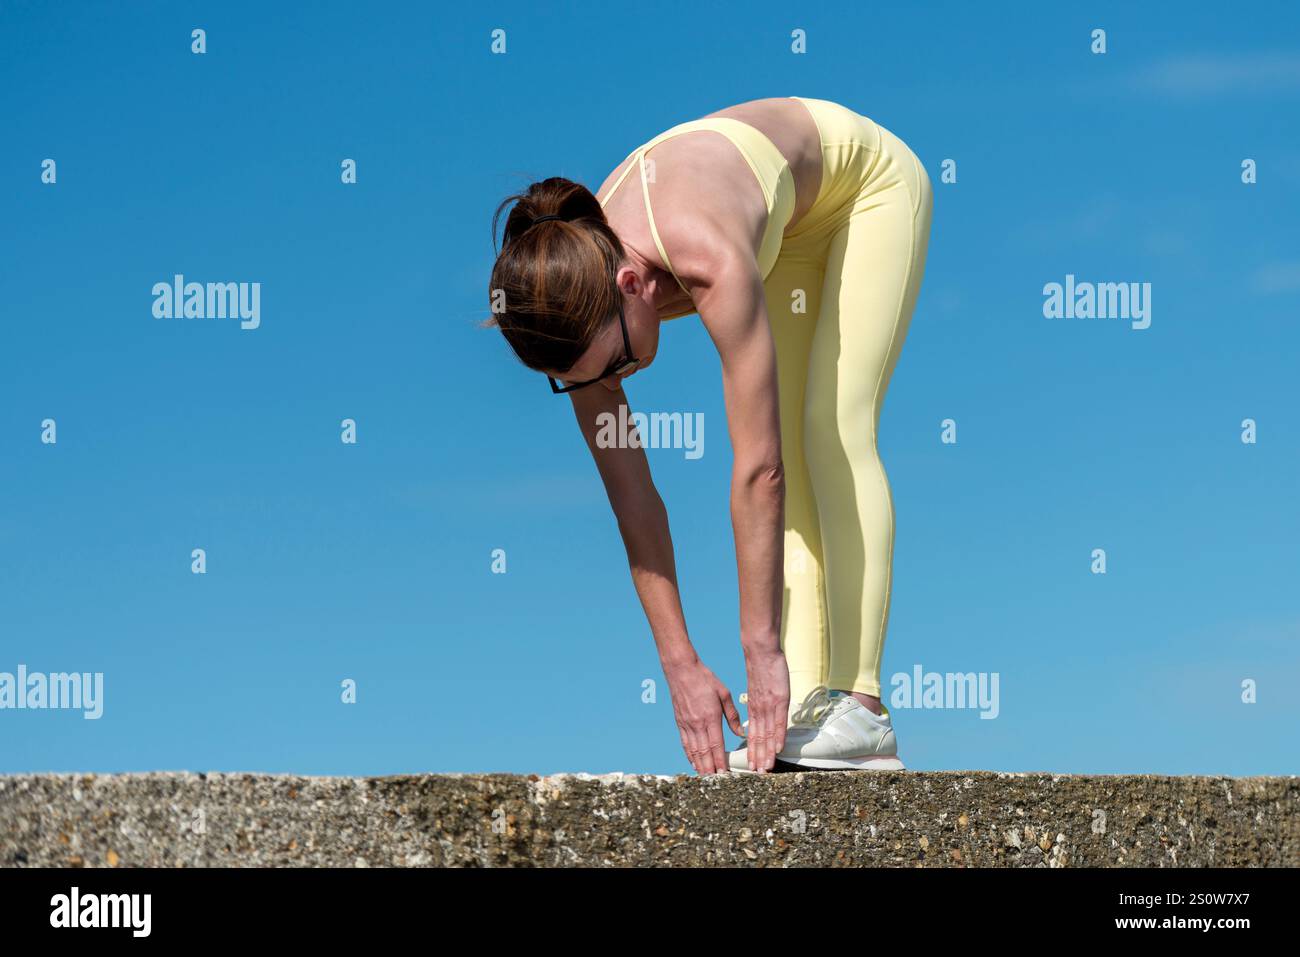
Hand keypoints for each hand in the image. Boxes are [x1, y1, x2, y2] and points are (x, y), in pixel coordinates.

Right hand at [664, 658, 743, 774]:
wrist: (681, 669)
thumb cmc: (705, 678)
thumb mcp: (724, 694)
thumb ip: (733, 715)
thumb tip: (741, 733)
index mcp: (710, 717)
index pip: (717, 745)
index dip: (720, 761)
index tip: (725, 773)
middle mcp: (697, 723)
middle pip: (704, 752)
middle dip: (710, 769)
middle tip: (716, 782)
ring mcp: (687, 724)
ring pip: (694, 750)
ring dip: (700, 765)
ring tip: (705, 777)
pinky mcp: (680, 722)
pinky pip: (685, 743)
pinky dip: (689, 755)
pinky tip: (693, 763)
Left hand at [741, 648, 789, 771]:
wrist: (761, 651)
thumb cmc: (762, 669)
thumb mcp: (758, 690)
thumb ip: (759, 705)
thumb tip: (760, 718)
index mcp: (754, 707)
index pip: (753, 734)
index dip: (753, 751)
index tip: (752, 765)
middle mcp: (760, 709)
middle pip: (759, 738)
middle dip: (758, 756)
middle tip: (758, 774)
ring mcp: (769, 705)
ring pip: (767, 733)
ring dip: (767, 752)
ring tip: (766, 767)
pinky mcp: (779, 699)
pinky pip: (779, 721)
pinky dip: (778, 735)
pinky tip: (778, 748)